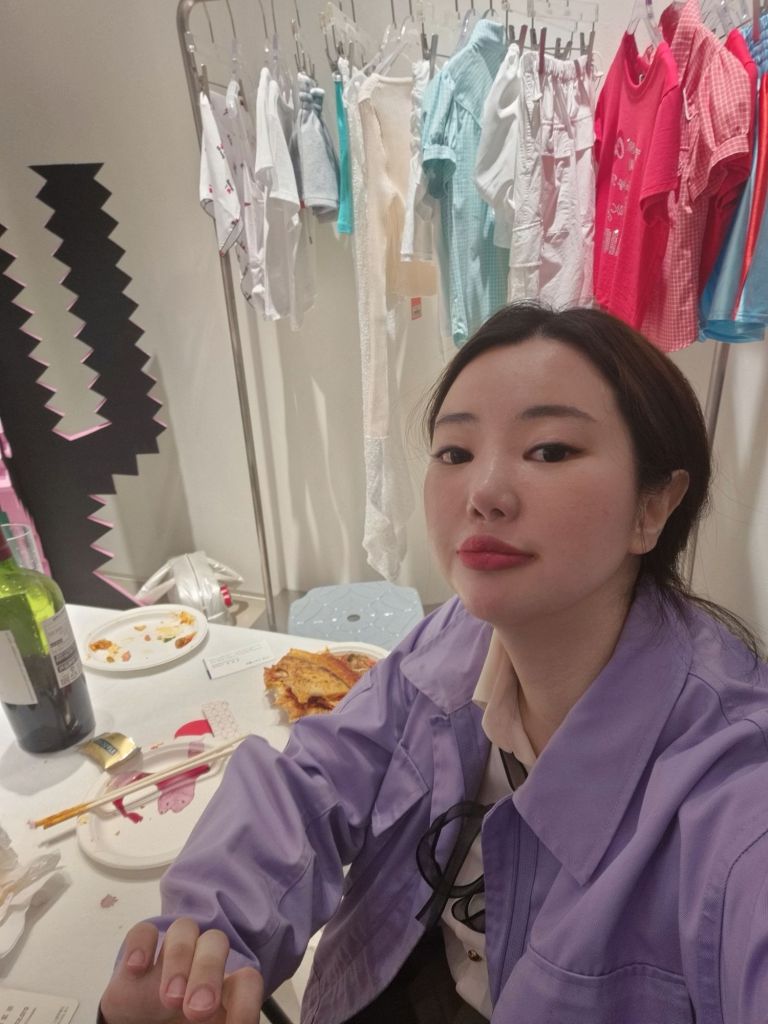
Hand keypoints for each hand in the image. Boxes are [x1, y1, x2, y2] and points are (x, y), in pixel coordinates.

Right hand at [99, 918, 263, 1023]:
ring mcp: (167, 958)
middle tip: (198, 1011)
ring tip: (170, 999)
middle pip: (216, 942)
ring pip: (183, 928)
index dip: (246, 1002)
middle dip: (209, 971)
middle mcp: (199, 965)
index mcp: (224, 990)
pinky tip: (137, 969)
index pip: (247, 981)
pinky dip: (141, 944)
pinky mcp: (135, 959)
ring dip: (179, 957)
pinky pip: (143, 931)